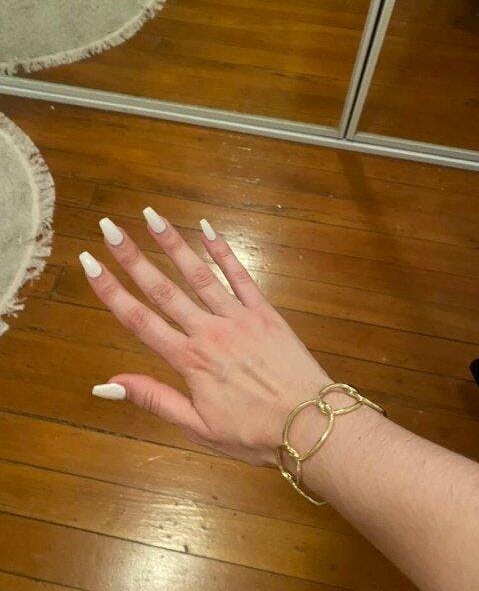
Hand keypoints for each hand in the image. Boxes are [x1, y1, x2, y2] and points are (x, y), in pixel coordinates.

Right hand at [80, 209, 331, 465]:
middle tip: (109, 227)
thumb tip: (106, 385)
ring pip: (198, 274)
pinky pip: (240, 275)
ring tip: (151, 215)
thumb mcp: (198, 427)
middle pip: (163, 288)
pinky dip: (222, 251)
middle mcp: (208, 331)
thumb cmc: (253, 433)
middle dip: (133, 257)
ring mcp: (238, 317)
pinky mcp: (265, 311)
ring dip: (173, 244)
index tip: (90, 263)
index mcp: (188, 360)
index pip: (139, 319)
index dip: (111, 290)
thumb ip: (154, 399)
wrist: (310, 424)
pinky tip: (206, 228)